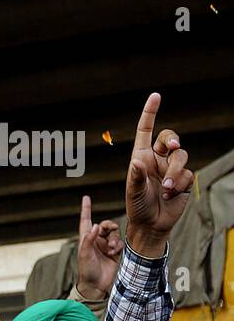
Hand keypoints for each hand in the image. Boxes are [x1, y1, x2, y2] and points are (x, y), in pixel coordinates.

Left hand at [75, 195, 123, 300]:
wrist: (96, 286)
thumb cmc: (86, 271)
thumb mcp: (85, 255)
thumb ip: (89, 240)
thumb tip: (96, 226)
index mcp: (86, 239)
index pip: (86, 221)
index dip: (86, 209)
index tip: (86, 198)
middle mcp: (96, 241)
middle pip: (105, 225)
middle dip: (109, 225)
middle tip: (112, 228)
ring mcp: (106, 246)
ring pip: (114, 234)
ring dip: (115, 239)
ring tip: (112, 249)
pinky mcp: (115, 252)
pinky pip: (120, 243)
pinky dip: (119, 245)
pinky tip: (115, 252)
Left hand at [124, 93, 192, 256]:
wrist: (151, 224)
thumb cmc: (137, 206)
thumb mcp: (133, 192)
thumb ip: (136, 177)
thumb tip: (137, 162)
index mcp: (141, 157)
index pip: (146, 130)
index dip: (150, 113)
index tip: (156, 96)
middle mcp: (157, 159)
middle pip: (170, 138)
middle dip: (173, 139)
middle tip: (174, 146)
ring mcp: (171, 168)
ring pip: (182, 156)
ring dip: (175, 171)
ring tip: (166, 187)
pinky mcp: (183, 179)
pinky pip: (188, 174)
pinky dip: (180, 183)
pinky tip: (171, 194)